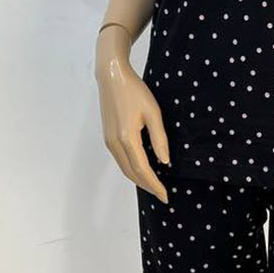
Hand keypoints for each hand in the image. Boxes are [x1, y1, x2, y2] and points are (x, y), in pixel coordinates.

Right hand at [95, 46, 171, 203]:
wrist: (112, 77)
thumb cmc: (135, 91)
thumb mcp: (153, 112)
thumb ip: (159, 138)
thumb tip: (164, 161)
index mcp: (127, 138)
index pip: (143, 169)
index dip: (154, 184)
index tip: (165, 195)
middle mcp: (115, 143)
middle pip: (131, 173)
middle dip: (147, 185)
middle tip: (162, 194)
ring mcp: (109, 141)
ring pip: (124, 168)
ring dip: (138, 179)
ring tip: (154, 184)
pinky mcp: (108, 137)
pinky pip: (121, 160)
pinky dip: (132, 168)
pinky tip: (142, 168)